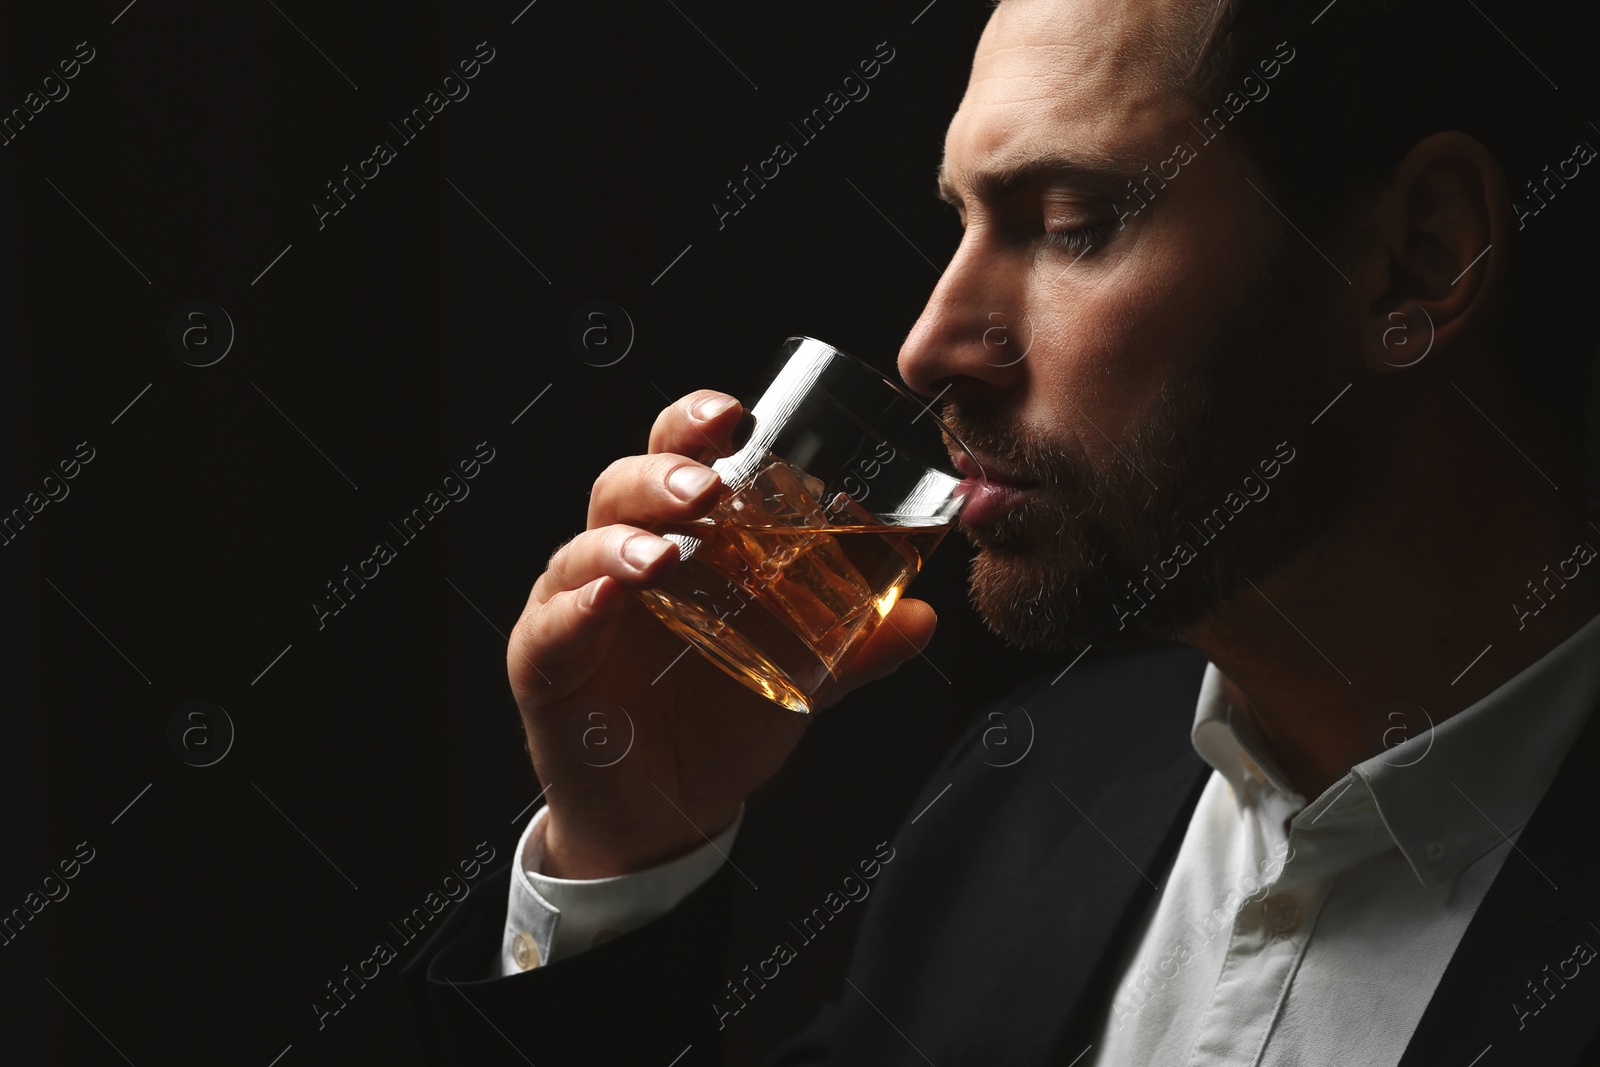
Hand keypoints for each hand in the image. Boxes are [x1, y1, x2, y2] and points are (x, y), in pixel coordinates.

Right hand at [507, 390, 937, 878]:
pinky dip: (576, 611)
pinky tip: (607, 603)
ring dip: (621, 542)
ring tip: (661, 555)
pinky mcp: (544, 665)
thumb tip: (924, 617)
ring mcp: (576, 607)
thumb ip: (855, 646)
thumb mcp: (799, 677)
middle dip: (663, 475)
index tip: (734, 413)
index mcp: (680, 538)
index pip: (678, 456)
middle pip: (624, 486)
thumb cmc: (720, 720)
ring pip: (584, 549)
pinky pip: (551, 628)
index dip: (696, 423)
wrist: (666, 813)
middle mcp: (620, 556)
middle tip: (707, 487)